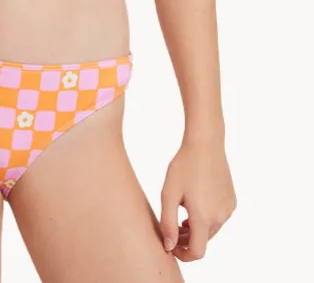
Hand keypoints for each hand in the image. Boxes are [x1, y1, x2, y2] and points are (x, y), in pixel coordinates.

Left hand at [159, 135, 236, 261]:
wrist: (205, 143)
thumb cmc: (184, 166)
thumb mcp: (169, 194)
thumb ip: (167, 223)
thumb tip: (169, 247)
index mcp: (203, 217)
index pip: (197, 252)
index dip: (183, 255)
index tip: (172, 246)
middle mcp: (220, 216)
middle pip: (203, 240)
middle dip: (187, 239)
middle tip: (172, 227)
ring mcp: (228, 209)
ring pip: (211, 229)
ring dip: (197, 227)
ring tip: (182, 212)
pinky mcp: (231, 200)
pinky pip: (219, 216)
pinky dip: (207, 216)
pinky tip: (196, 200)